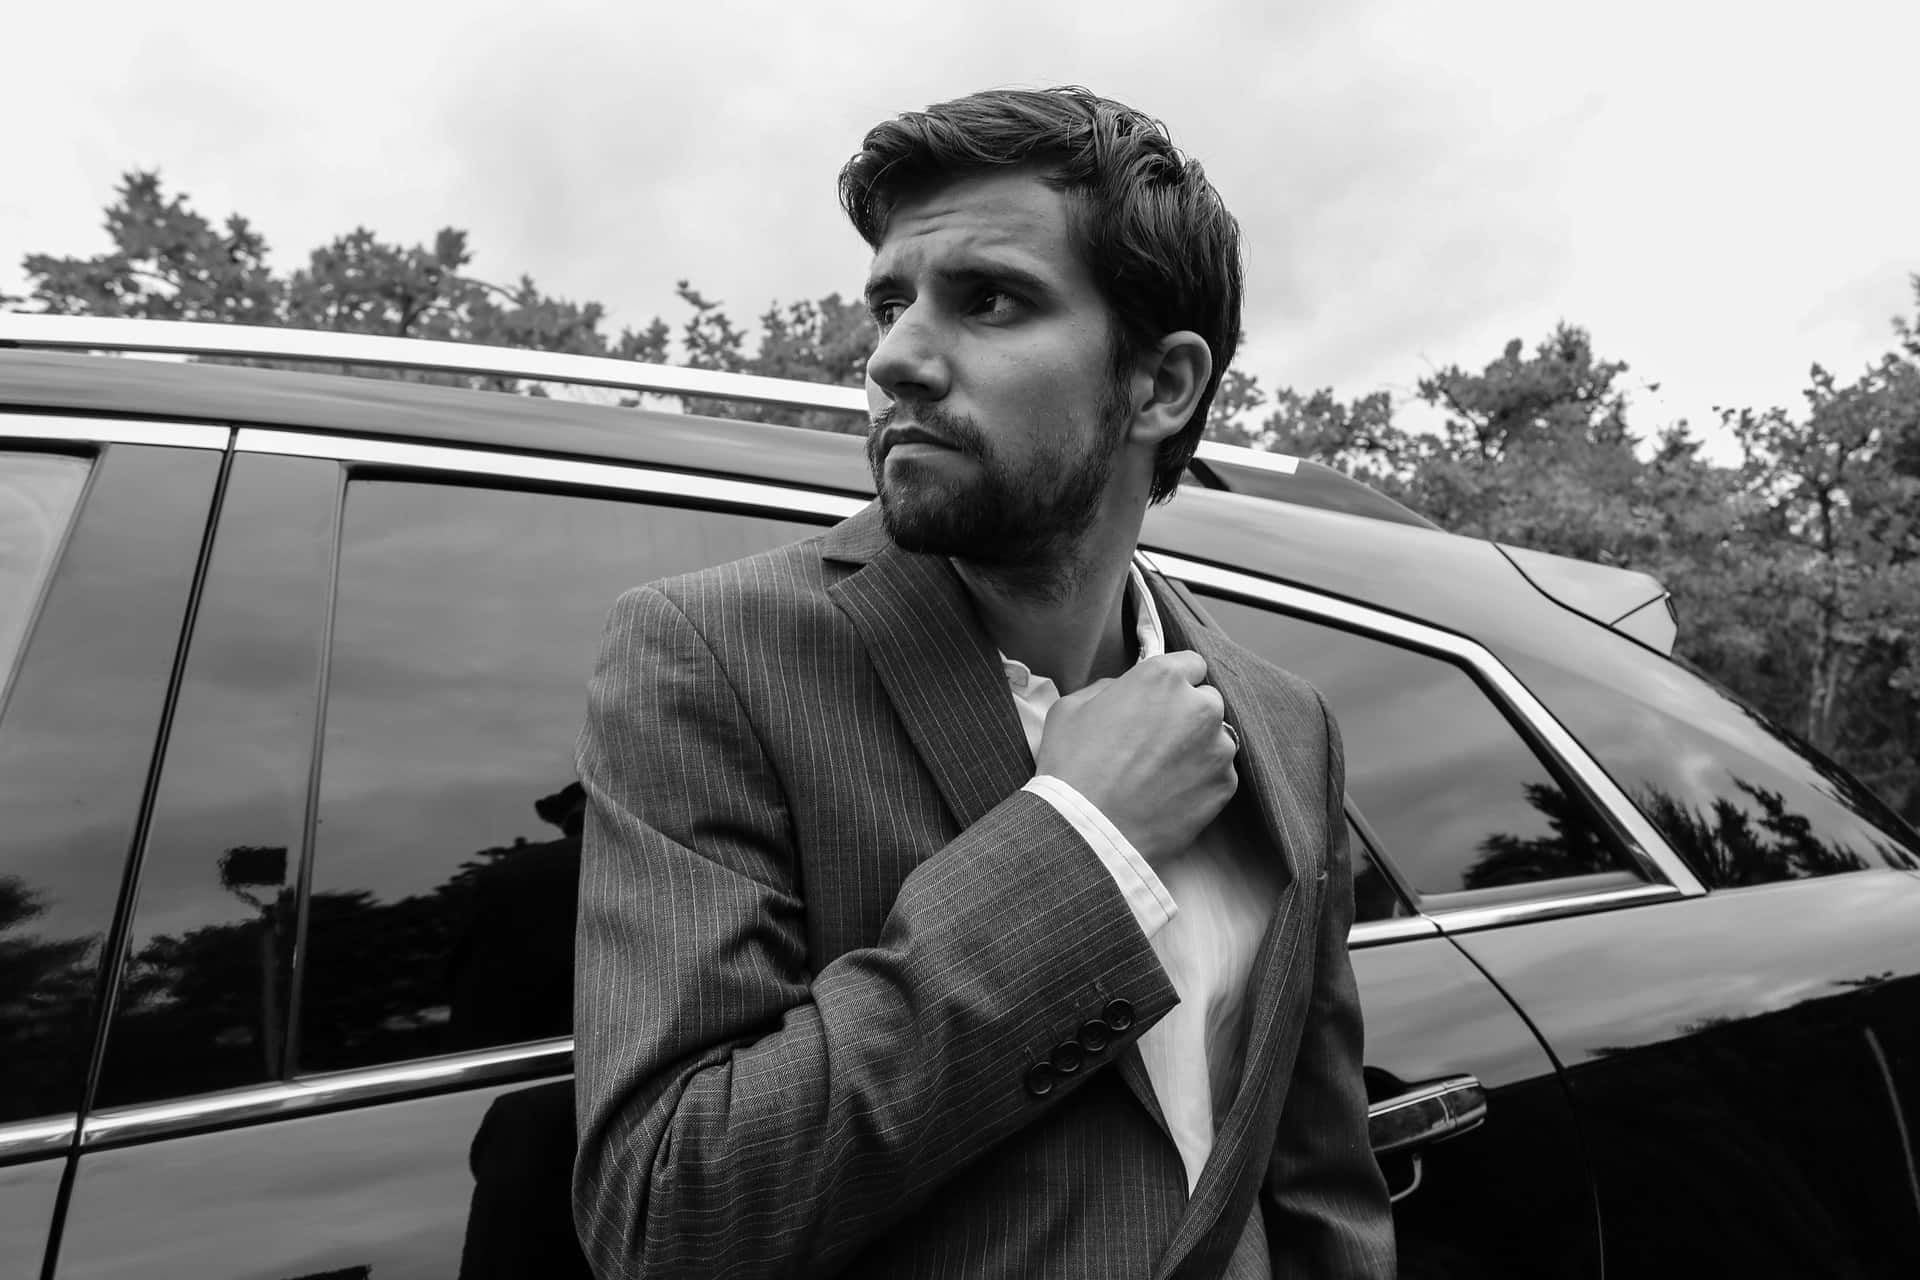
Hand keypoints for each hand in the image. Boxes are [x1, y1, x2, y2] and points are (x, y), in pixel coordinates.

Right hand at [1035, 650, 1237, 863]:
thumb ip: (1108, 688)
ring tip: (1162, 772)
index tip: (1161, 698)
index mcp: (1163, 678)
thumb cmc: (1073, 767)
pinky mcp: (1225, 785)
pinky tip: (1170, 793)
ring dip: (1197, 747)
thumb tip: (1124, 691)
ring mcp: (1218, 748)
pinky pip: (1219, 772)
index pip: (1191, 664)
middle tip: (1157, 739)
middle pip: (1207, 700)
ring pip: (1216, 738)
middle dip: (1188, 713)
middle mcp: (1200, 706)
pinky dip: (1201, 779)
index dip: (1174, 681)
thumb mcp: (1071, 708)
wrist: (1089, 832)